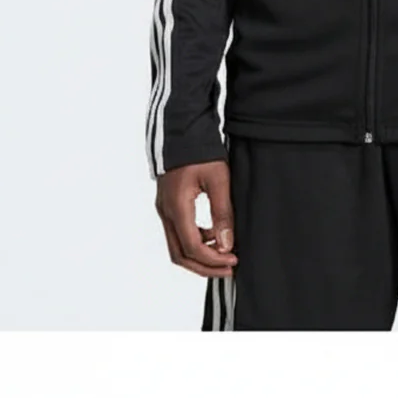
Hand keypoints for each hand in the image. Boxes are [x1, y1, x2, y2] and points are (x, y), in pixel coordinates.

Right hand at [155, 160, 237, 277]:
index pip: (192, 247)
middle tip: (228, 267)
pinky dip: (194, 240)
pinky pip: (177, 233)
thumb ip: (222, 212)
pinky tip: (213, 233)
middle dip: (204, 266)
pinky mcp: (167, 204)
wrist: (182, 129)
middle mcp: (165, 211)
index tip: (233, 259)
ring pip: (177, 246)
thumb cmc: (200, 150)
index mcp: (176, 206)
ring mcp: (163, 208)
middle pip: (180, 254)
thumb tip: (226, 243)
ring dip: (199, 255)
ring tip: (224, 252)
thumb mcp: (219, 179)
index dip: (213, 259)